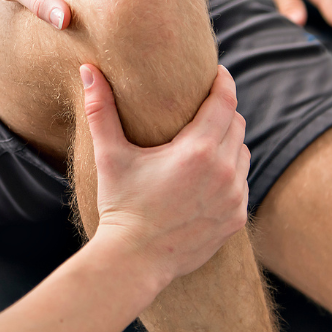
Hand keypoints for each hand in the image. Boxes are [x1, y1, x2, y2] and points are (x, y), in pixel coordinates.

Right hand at [83, 62, 248, 286]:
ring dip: (230, 143)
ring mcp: (234, 196)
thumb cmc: (120, 206)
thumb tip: (88, 69)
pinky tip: (211, 176)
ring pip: (243, 153)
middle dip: (223, 112)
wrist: (133, 262)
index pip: (225, 101)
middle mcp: (223, 171)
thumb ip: (100, 110)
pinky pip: (243, 183)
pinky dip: (232, 174)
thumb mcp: (110, 156)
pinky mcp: (236, 218)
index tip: (217, 73)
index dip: (223, 82)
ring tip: (208, 141)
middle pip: (237, 124)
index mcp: (197, 150)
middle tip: (206, 108)